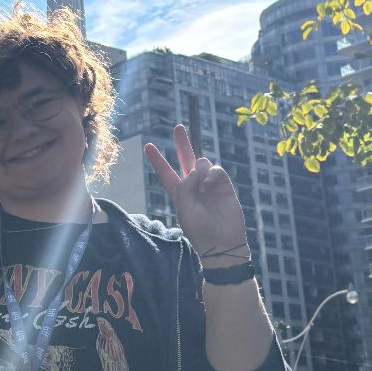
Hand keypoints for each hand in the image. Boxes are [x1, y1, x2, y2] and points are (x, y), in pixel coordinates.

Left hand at [144, 125, 247, 266]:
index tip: (147, 146)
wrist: (223, 243)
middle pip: (186, 160)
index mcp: (180, 193)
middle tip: (178, 127)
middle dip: (182, 143)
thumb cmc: (200, 229)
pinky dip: (211, 173)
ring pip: (201, 163)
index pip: (166, 173)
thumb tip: (196, 169)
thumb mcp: (184, 208)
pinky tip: (210, 183)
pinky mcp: (224, 186)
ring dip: (199, 169)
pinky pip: (216, 170)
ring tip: (202, 184)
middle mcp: (194, 186)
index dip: (157, 160)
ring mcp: (209, 185)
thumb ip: (186, 186)